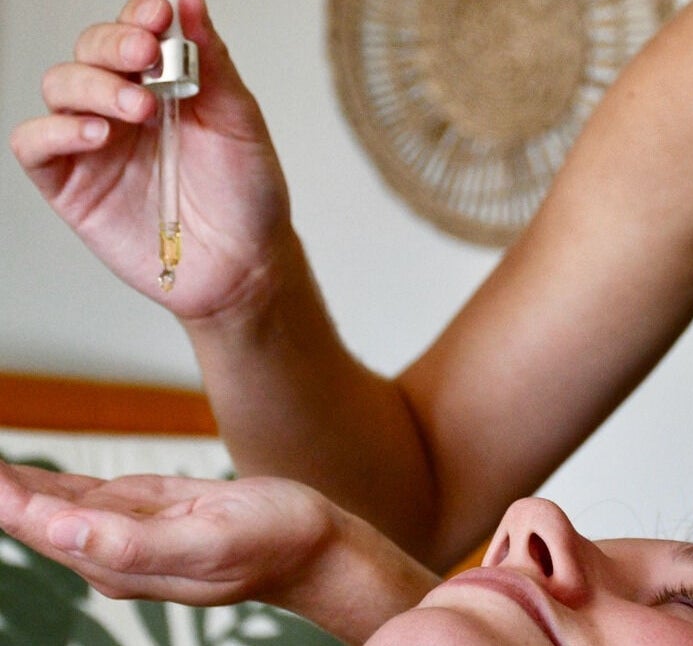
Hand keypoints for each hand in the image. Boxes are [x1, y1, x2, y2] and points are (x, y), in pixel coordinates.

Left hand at [0, 461, 332, 607]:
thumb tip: (58, 529)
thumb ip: (133, 543)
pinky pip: (82, 496)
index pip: (38, 525)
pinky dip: (46, 482)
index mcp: (119, 563)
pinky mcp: (145, 512)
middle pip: (32, 516)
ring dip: (10, 483)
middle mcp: (113, 552)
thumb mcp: (209, 542)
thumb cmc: (275, 543)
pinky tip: (16, 474)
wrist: (317, 545)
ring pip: (51, 504)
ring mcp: (127, 532)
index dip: (4, 496)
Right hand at [8, 0, 293, 318]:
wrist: (246, 265)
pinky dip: (56, 130)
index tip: (158, 17)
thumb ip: (214, 63)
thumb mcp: (241, 122)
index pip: (133, 30)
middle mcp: (123, 106)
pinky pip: (34, 143)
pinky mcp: (71, 183)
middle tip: (147, 54)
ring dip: (93, 85)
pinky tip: (97, 134)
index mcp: (165, 83)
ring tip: (138, 108)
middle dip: (114, 44)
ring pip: (59, 86)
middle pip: (90, 50)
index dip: (137, 15)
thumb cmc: (247, 195)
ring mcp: (94, 143)